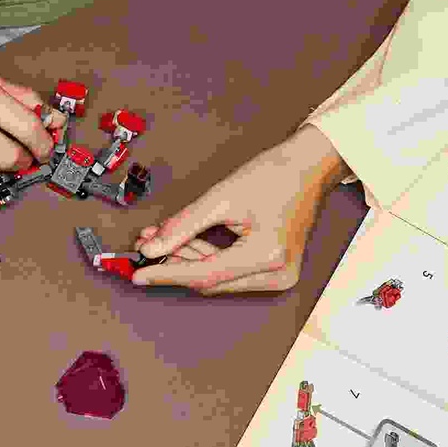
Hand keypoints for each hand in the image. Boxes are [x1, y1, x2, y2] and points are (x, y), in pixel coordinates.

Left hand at [129, 127, 347, 294]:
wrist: (309, 165)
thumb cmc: (276, 174)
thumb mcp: (222, 197)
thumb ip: (182, 226)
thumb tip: (152, 248)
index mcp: (267, 256)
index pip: (204, 275)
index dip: (166, 275)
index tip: (138, 274)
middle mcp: (277, 274)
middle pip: (210, 280)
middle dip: (174, 265)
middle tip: (144, 249)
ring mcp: (278, 276)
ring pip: (218, 278)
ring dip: (187, 260)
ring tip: (159, 240)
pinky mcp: (275, 270)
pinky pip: (231, 272)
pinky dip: (206, 258)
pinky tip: (182, 244)